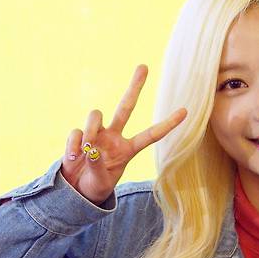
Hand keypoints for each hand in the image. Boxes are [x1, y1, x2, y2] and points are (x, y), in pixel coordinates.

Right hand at [60, 64, 186, 204]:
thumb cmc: (95, 186)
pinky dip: (74, 145)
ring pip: (96, 115)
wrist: (76, 191)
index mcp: (128, 149)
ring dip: (90, 131)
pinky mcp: (79, 136)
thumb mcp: (102, 182)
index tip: (185, 111)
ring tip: (86, 151)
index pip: (151, 135)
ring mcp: (96, 134)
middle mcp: (114, 137)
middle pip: (126, 106)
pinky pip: (77, 132)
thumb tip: (91, 149)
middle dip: (134, 87)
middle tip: (143, 66)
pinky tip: (73, 158)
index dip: (168, 124)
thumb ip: (98, 166)